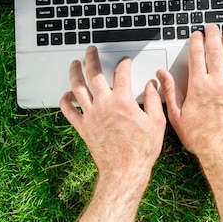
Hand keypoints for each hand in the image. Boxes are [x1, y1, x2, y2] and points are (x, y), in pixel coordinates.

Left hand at [59, 46, 165, 183]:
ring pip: (78, 88)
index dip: (123, 63)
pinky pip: (69, 111)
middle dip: (91, 58)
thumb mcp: (157, 123)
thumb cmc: (141, 150)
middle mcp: (104, 104)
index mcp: (123, 101)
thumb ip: (154, 100)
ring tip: (74, 64)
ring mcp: (91, 115)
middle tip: (90, 51)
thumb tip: (152, 84)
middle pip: (94, 74)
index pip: (121, 73)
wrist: (125, 171)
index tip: (124, 61)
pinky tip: (65, 95)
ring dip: (75, 73)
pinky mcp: (83, 127)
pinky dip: (65, 102)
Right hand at [159, 24, 222, 163]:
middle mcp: (217, 83)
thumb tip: (161, 74)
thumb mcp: (176, 115)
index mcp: (198, 86)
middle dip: (213, 35)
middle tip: (212, 26)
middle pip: (215, 51)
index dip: (196, 41)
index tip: (196, 34)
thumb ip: (169, 91)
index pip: (196, 56)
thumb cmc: (199, 137)